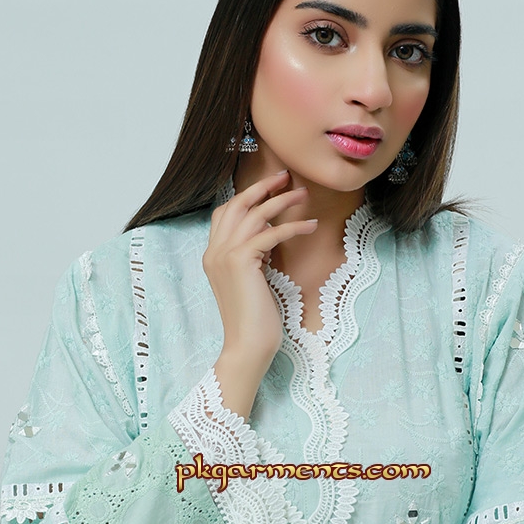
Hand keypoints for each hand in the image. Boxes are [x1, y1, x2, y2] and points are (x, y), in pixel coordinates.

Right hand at [204, 171, 316, 414]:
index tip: (270, 188)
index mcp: (213, 255)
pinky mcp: (242, 262)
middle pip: (236, 204)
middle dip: (262, 187)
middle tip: (285, 177)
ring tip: (303, 195)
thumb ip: (251, 258)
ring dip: (281, 201)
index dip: (247, 197)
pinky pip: (271, 233)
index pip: (225, 214)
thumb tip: (267, 238)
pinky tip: (311, 226)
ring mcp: (224, 256)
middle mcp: (214, 251)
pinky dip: (293, 226)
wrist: (247, 346)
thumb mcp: (250, 282)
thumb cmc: (255, 321)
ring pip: (254, 214)